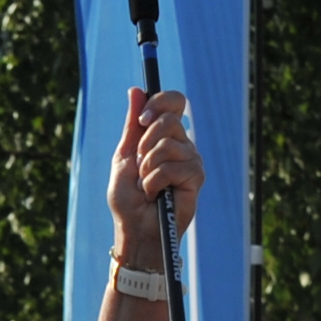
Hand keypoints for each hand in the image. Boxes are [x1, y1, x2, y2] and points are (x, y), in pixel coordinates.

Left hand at [106, 87, 198, 244]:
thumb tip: (136, 90)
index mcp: (165, 135)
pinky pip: (172, 167)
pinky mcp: (196, 177)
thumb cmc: (128, 199)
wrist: (135, 229)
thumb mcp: (124, 156)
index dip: (159, 103)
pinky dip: (154, 183)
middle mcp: (181, 143)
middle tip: (140, 167)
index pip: (174, 101)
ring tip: (146, 186)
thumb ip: (133, 125)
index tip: (142, 120)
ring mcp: (191, 159)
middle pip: (169, 119)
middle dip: (145, 144)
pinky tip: (156, 195)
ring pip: (167, 145)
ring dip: (147, 168)